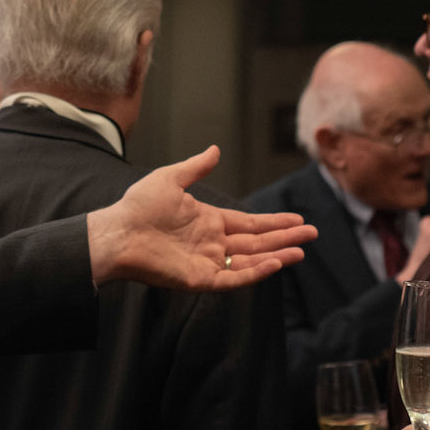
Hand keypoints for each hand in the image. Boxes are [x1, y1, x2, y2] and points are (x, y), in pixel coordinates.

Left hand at [85, 148, 315, 289]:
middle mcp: (212, 243)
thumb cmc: (137, 206)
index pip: (250, 224)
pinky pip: (233, 278)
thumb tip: (215, 149)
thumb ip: (195, 167)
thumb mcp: (170, 179)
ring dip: (277, 255)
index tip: (298, 220)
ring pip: (251, 261)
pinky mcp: (199, 279)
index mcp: (208, 221)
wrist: (116, 232)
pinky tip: (275, 263)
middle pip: (258, 242)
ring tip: (301, 251)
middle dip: (285, 237)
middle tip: (313, 234)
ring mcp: (208, 262)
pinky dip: (255, 272)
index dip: (275, 222)